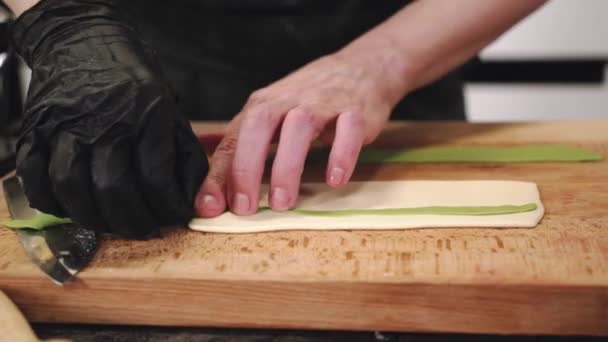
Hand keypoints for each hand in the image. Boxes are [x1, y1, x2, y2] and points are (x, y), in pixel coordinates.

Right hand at [13, 0, 207, 237]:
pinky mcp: (37, 127)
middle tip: (144, 229)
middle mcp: (106, 120)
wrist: (81, 38)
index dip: (168, 207)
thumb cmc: (131, 77)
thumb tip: (192, 196)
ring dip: (92, 217)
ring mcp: (67, 124)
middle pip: (113, 187)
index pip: (157, 177)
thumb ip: (181, 151)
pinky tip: (71, 209)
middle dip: (132, 221)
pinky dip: (50, 201)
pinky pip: (35, 175)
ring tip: (111, 224)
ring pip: (72, 185)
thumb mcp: (169, 106)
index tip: (175, 217)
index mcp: (147, 114)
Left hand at [196, 52, 402, 216]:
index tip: (209, 207)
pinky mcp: (355, 112)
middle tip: (244, 208)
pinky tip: (334, 180)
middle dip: (247, 168)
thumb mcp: (269, 114)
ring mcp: (322, 105)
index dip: (219, 174)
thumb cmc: (308, 100)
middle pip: (259, 126)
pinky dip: (341, 154)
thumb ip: (242, 143)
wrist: (361, 68)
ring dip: (287, 166)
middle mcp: (287, 102)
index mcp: (262, 107)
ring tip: (282, 203)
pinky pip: (348, 129)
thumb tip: (207, 171)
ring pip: (299, 128)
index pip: (233, 139)